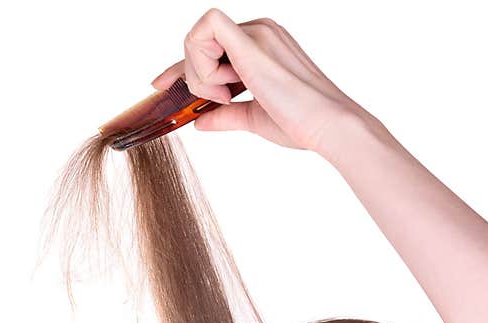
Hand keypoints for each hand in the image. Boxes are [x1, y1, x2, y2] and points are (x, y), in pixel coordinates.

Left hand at [151, 8, 369, 157]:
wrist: (326, 126)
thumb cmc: (302, 122)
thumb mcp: (253, 118)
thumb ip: (225, 116)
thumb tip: (199, 122)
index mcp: (261, 45)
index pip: (209, 48)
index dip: (181, 67)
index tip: (161, 85)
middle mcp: (258, 31)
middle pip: (198, 41)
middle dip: (189, 75)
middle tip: (211, 102)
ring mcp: (255, 32)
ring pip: (196, 37)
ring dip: (199, 75)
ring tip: (225, 98)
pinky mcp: (250, 41)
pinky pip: (203, 33)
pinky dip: (201, 66)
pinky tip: (221, 88)